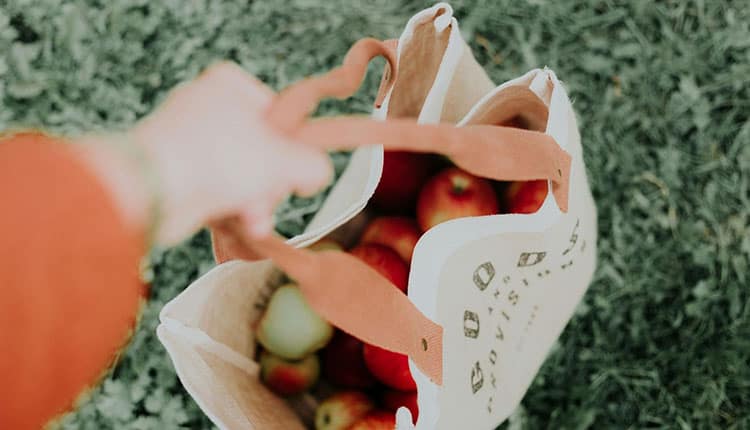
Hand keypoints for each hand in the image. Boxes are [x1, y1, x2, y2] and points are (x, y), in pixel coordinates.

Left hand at [122, 62, 331, 243]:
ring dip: (252, 202)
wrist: (151, 190)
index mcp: (229, 86)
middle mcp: (206, 107)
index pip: (278, 115)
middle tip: (270, 197)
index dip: (293, 147)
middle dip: (270, 185)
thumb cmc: (214, 159)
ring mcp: (188, 140)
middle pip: (261, 150)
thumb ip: (313, 165)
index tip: (297, 170)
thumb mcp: (283, 160)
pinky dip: (228, 208)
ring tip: (253, 218)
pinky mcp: (175, 172)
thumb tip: (317, 173)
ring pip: (239, 175)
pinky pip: (215, 190)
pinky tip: (237, 224)